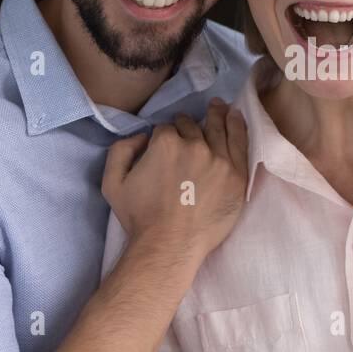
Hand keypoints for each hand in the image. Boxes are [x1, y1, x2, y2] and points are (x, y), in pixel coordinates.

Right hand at [101, 98, 248, 263]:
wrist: (170, 245)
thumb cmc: (140, 218)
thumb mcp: (112, 183)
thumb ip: (120, 150)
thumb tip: (141, 136)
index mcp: (165, 142)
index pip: (167, 128)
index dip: (165, 135)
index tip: (166, 142)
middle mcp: (195, 144)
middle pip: (193, 126)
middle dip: (189, 125)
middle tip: (190, 124)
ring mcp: (219, 158)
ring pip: (218, 128)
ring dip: (217, 115)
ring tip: (219, 106)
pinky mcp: (237, 174)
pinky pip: (239, 143)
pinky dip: (237, 127)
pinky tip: (236, 117)